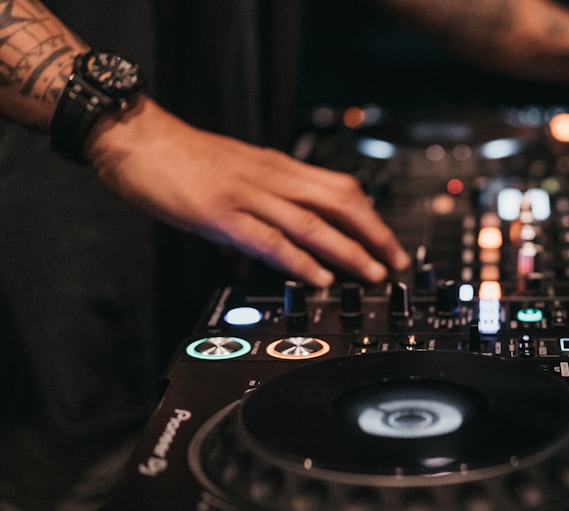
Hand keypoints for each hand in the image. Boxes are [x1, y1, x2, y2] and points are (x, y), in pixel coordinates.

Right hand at [86, 97, 410, 286]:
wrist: (136, 138)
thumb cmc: (183, 158)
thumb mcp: (238, 174)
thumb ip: (265, 203)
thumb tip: (284, 241)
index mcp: (278, 168)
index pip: (339, 188)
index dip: (371, 216)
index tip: (390, 241)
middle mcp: (272, 177)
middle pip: (339, 203)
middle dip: (373, 234)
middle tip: (396, 262)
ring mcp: (248, 194)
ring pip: (312, 223)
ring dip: (347, 251)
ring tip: (371, 273)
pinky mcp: (221, 214)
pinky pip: (270, 239)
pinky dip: (300, 260)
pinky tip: (319, 278)